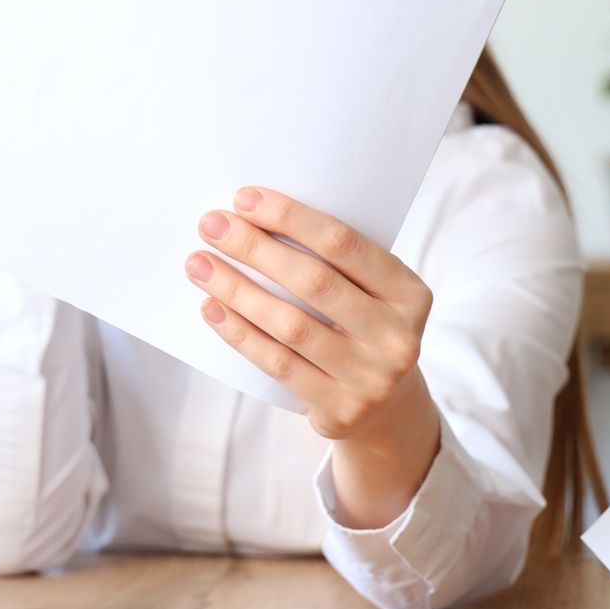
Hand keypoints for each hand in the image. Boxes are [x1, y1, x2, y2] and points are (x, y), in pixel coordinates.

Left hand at [186, 186, 441, 527]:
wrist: (388, 409)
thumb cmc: (364, 329)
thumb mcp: (373, 294)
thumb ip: (336, 264)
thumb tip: (256, 217)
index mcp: (409, 292)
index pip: (344, 244)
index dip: (292, 218)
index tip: (245, 199)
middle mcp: (397, 336)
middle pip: (314, 282)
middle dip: (256, 248)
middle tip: (212, 225)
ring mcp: (371, 377)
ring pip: (290, 325)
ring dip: (237, 289)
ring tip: (200, 265)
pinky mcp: (340, 409)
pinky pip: (278, 364)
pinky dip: (239, 333)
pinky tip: (211, 308)